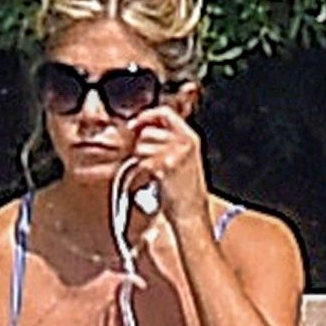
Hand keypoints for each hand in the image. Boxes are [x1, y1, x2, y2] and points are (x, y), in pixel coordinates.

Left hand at [128, 104, 208, 223]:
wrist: (191, 213)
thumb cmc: (184, 188)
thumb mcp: (184, 157)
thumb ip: (168, 139)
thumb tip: (140, 126)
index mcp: (190, 137)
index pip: (165, 113)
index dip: (146, 116)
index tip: (135, 125)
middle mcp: (185, 142)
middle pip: (148, 131)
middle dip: (141, 144)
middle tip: (146, 159)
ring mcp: (176, 154)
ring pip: (142, 146)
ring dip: (140, 158)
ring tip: (153, 171)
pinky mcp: (166, 168)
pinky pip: (143, 161)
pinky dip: (143, 170)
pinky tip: (154, 178)